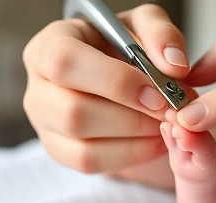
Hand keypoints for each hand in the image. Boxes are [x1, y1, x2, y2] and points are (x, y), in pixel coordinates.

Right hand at [23, 4, 195, 187]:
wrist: (121, 76)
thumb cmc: (128, 48)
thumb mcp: (147, 27)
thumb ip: (161, 36)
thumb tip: (174, 67)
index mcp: (53, 43)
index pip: (67, 62)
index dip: (116, 82)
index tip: (158, 96)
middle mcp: (41, 85)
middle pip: (74, 112)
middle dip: (132, 118)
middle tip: (169, 116)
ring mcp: (45, 121)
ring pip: (83, 145)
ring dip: (134, 140)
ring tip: (164, 127)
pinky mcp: (59, 148)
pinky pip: (90, 163)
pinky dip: (129, 156)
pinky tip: (154, 142)